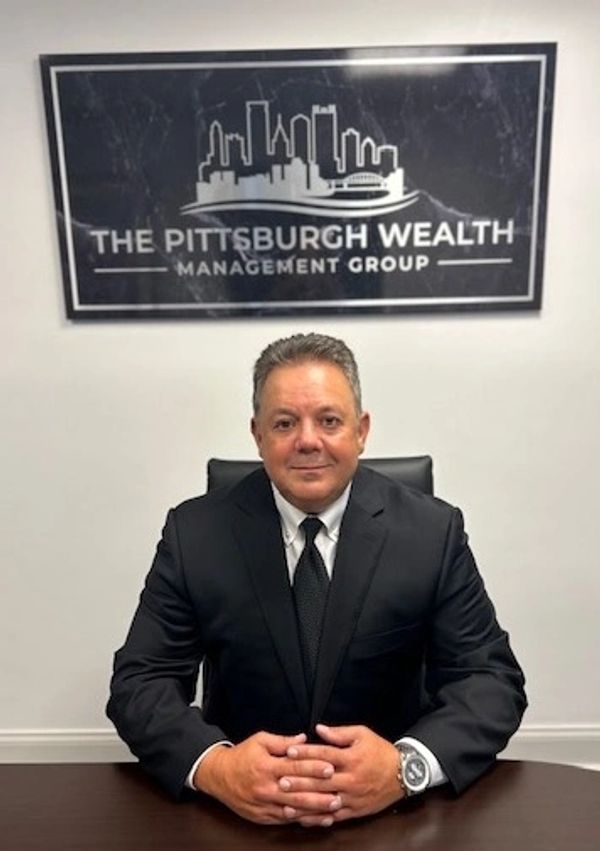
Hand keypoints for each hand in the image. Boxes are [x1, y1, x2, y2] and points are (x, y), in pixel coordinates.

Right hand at [193, 731, 338, 824]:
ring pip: (293, 809)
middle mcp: (265, 787)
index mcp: (266, 766)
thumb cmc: (242, 755)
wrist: (218, 776)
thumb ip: (283, 741)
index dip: (313, 767)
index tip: (330, 767)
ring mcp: (264, 804)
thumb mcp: (260, 740)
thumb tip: (304, 739)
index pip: (294, 767)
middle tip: (339, 794)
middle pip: (297, 792)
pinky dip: (301, 820)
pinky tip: (315, 819)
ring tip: (332, 810)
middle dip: (319, 794)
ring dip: (314, 810)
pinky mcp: (262, 817)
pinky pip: (285, 820)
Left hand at [280, 723, 403, 825]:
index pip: (324, 755)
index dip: (305, 753)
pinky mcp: (354, 811)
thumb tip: (318, 729)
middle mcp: (351, 779)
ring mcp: (352, 797)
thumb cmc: (380, 751)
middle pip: (320, 780)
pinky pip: (333, 817)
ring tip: (285, 802)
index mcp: (352, 758)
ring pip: (324, 801)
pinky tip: (303, 818)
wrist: (403, 774)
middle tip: (280, 780)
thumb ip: (339, 733)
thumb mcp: (362, 734)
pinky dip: (317, 819)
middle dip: (299, 780)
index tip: (289, 751)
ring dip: (304, 802)